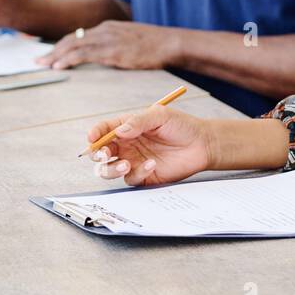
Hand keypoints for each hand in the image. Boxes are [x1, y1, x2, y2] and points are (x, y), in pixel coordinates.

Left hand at [40, 20, 176, 70]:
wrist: (170, 42)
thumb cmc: (155, 45)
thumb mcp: (131, 40)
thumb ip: (116, 44)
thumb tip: (106, 55)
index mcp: (107, 27)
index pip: (78, 35)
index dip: (61, 45)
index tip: (50, 53)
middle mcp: (104, 30)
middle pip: (71, 39)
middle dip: (52, 50)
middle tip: (37, 60)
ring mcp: (107, 39)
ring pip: (73, 46)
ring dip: (55, 56)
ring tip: (42, 65)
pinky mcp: (112, 50)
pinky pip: (84, 54)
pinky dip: (68, 59)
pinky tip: (58, 66)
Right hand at [86, 105, 213, 186]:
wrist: (202, 144)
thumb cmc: (181, 125)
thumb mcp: (160, 115)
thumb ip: (138, 122)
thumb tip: (118, 132)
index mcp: (126, 127)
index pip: (103, 130)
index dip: (95, 134)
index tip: (93, 138)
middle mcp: (126, 145)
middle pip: (100, 153)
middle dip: (97, 155)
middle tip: (104, 154)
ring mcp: (133, 161)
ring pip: (109, 170)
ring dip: (111, 169)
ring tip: (125, 164)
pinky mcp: (143, 176)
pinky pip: (131, 179)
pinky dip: (138, 173)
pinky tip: (152, 164)